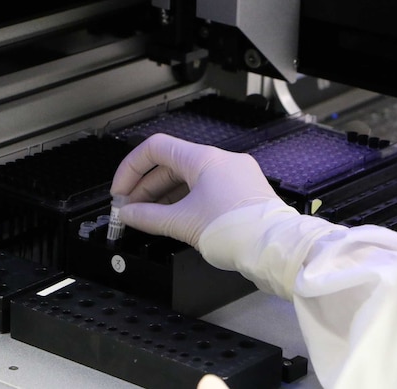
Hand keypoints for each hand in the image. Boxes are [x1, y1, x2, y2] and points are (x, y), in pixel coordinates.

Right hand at [110, 133, 285, 246]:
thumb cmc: (239, 231)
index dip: (131, 168)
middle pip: (171, 164)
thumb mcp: (183, 224)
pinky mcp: (243, 192)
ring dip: (164, 196)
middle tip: (129, 210)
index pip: (156, 149)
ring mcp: (234, 176)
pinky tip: (173, 218)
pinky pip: (206, 189)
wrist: (276, 249)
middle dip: (145, 187)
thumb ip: (149, 217)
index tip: (120, 192)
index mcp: (205, 159)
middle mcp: (221, 161)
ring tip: (148, 217)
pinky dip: (185, 201)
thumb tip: (129, 215)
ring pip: (189, 178)